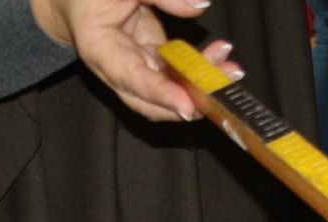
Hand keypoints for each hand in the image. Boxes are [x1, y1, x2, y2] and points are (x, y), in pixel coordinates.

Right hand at [29, 0, 241, 121]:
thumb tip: (198, 5)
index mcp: (98, 48)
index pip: (130, 78)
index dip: (159, 94)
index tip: (187, 105)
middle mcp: (116, 67)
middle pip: (150, 101)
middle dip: (187, 102)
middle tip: (219, 91)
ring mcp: (135, 66)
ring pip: (168, 90)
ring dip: (200, 85)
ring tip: (229, 68)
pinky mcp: (150, 60)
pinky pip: (175, 74)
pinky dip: (199, 69)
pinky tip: (219, 56)